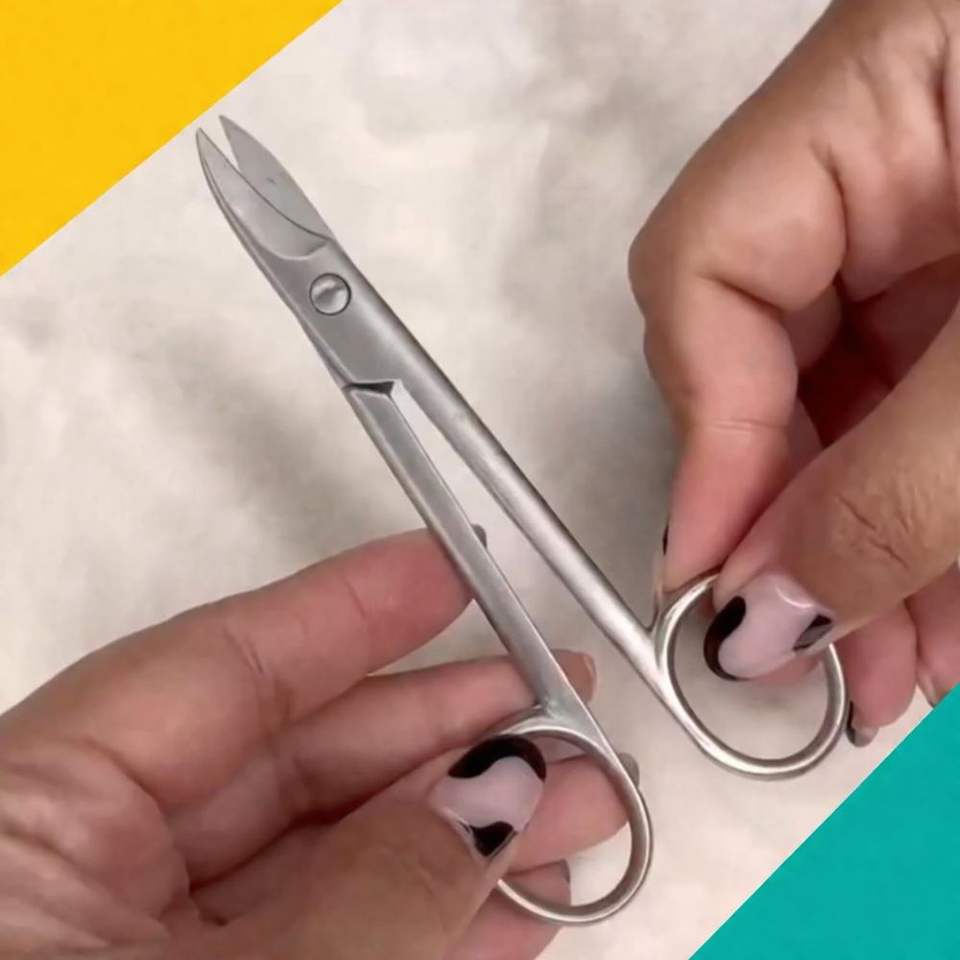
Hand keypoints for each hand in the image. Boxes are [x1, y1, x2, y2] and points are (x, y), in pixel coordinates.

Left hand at [0, 530, 622, 958]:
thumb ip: (371, 891)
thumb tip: (496, 791)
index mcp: (22, 821)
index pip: (215, 667)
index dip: (349, 608)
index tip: (450, 568)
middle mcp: (70, 875)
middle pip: (292, 759)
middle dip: (448, 735)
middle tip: (565, 712)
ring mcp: (129, 948)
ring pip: (324, 857)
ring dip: (462, 837)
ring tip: (578, 810)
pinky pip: (321, 944)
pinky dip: (421, 930)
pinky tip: (509, 908)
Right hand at [630, 0, 959, 743]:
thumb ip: (908, 484)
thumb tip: (767, 616)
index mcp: (883, 83)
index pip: (711, 264)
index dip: (708, 436)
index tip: (725, 586)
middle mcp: (889, 147)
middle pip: (771, 351)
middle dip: (803, 520)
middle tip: (825, 664)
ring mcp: (945, 213)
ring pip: (856, 398)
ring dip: (874, 541)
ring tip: (901, 672)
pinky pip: (929, 405)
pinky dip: (939, 511)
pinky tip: (950, 609)